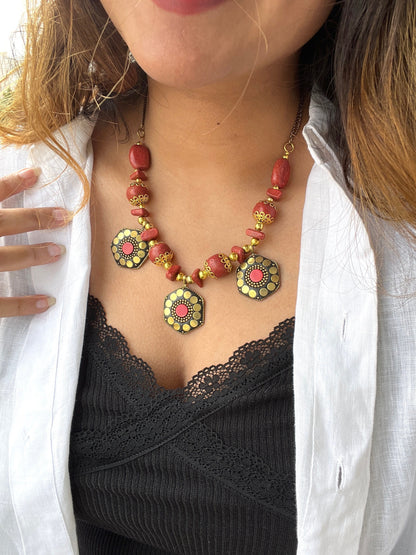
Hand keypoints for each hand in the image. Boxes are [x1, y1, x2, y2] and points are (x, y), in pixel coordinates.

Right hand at [0, 168, 68, 316]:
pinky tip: (48, 302)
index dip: (11, 183)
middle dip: (33, 218)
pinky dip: (24, 305)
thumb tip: (7, 203)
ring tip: (59, 251)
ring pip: (4, 259)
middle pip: (1, 222)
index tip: (36, 173)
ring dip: (33, 254)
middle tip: (64, 216)